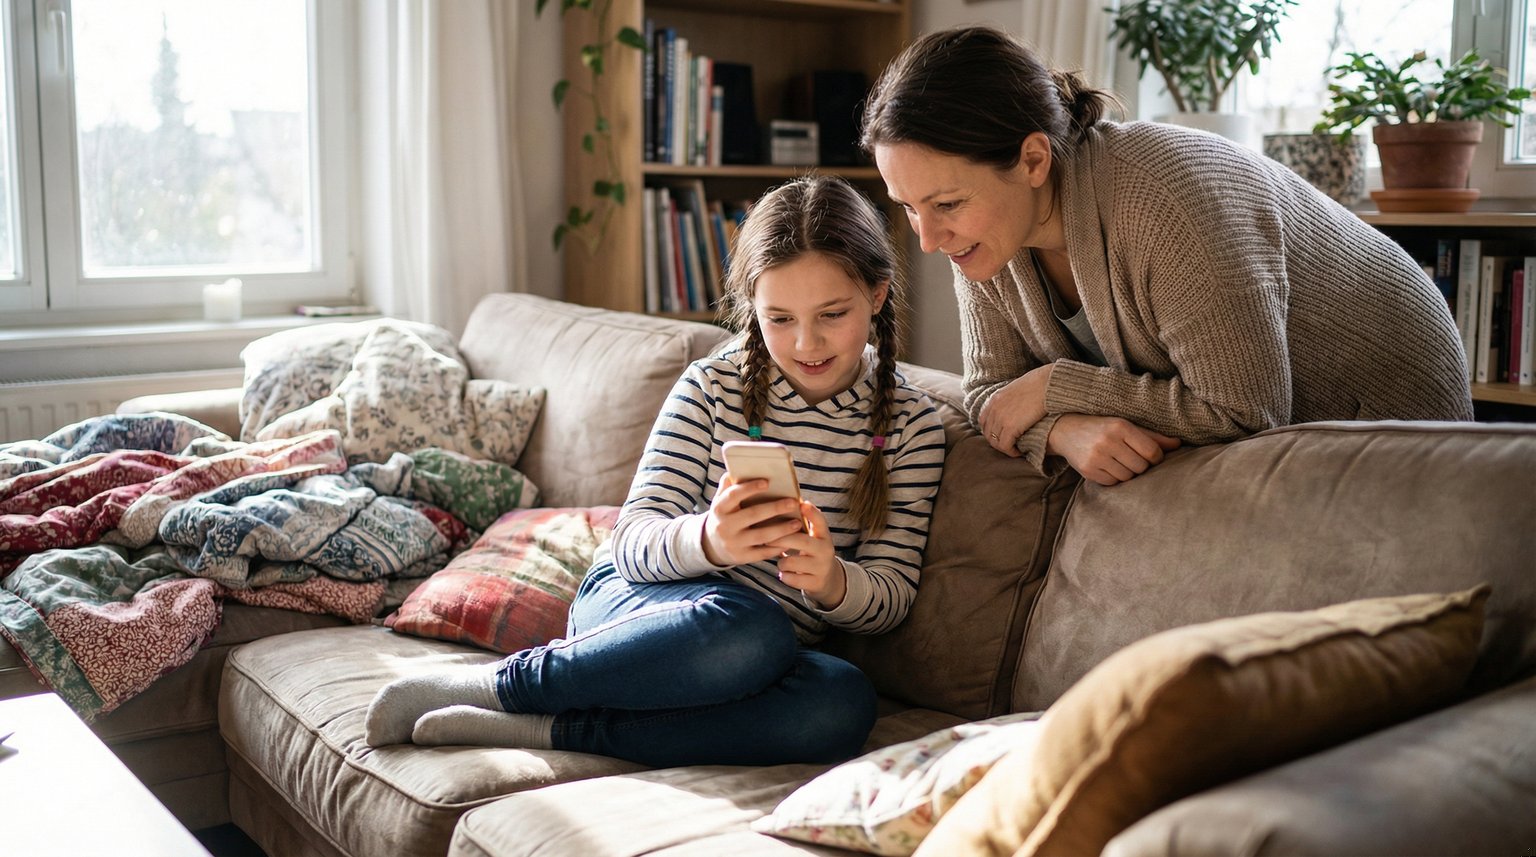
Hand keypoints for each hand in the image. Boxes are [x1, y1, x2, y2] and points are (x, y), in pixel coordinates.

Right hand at [701, 478, 807, 566]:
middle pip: (753, 515)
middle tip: (793, 502)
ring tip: (797, 522)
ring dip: (782, 529)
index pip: (734, 495)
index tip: (767, 481)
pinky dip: (779, 546)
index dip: (750, 488)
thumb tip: (736, 469)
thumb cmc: (724, 516)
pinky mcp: (742, 557)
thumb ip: (728, 486)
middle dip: (775, 508)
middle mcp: (725, 526)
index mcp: (719, 509)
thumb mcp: (721, 501)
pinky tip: (792, 539)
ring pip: (762, 535)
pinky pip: (764, 552)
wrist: (712, 546)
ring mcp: (734, 543)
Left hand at [771, 502, 845, 609]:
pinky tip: (785, 573)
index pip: (821, 522)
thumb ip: (802, 526)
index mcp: (824, 536)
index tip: (802, 504)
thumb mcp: (813, 538)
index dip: (812, 513)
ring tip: (781, 561)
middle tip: (766, 539)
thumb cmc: (812, 553)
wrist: (827, 579)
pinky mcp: (815, 583)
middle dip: (780, 539)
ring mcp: (821, 567)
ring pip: (791, 562)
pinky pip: (791, 578)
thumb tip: (781, 506)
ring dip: (781, 562)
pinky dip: (784, 576)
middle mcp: (825, 550)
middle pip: (801, 541)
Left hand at [978, 365, 1052, 455]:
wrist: (1048, 383)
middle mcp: (994, 409)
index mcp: (994, 399)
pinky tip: (1020, 452)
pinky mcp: (1010, 427)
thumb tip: (1016, 407)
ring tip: (1016, 450)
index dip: (992, 431)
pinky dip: (1011, 451)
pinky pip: (1005, 445)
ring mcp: (1000, 417)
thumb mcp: (1017, 389)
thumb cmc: (1039, 385)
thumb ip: (1010, 400)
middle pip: (988, 433)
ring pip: (995, 441)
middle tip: (1010, 446)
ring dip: (1005, 448)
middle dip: (997, 442)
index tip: (1002, 436)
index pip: (984, 421)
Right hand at [1045, 414, 1180, 485]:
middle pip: (1141, 466)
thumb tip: (1178, 444)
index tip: (1152, 456)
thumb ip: (1152, 436)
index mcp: (1121, 427)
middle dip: (1141, 466)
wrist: (1065, 430)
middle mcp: (1108, 441)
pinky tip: (1108, 467)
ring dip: (1128, 473)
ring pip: (1128, 477)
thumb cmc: (1102, 427)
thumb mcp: (1126, 426)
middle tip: (1133, 459)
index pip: (1152, 451)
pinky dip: (1114, 478)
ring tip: (1120, 462)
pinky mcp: (1088, 470)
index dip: (1157, 458)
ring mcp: (1096, 457)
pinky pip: (1113, 482)